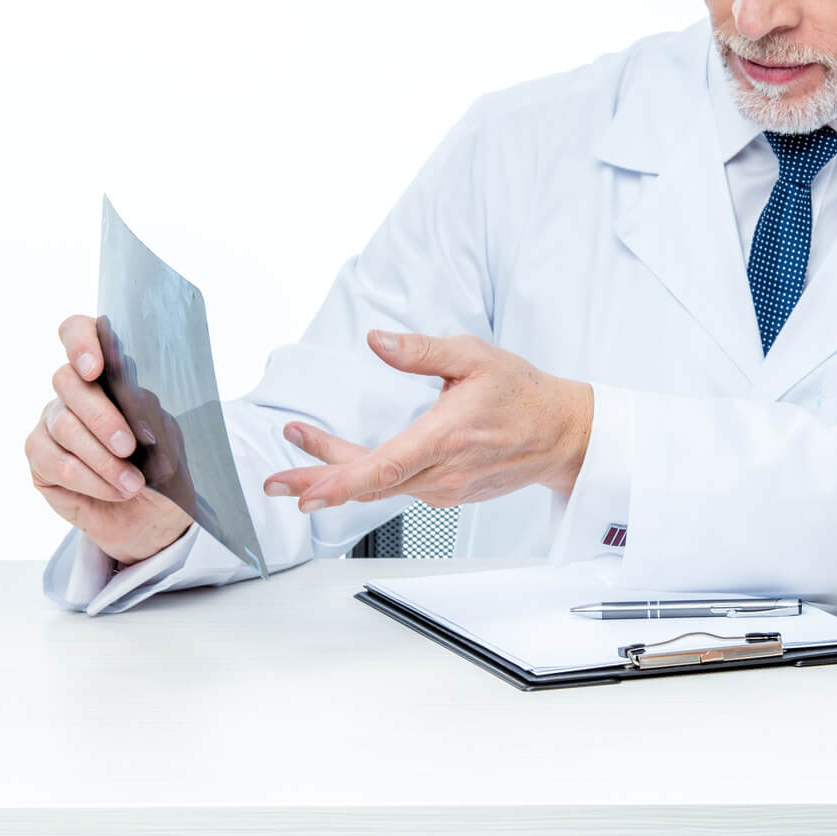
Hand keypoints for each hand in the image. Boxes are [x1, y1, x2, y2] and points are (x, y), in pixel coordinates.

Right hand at [24, 314, 192, 564]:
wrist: (154, 517)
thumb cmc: (160, 468)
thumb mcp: (167, 437)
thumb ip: (148, 412)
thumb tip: (134, 400)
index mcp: (108, 372)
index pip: (78, 332)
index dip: (80, 341)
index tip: (94, 367)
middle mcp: (74, 391)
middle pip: (68, 382)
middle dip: (102, 417)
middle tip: (129, 447)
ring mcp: (51, 422)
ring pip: (63, 426)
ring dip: (102, 459)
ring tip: (133, 483)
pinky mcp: (39, 457)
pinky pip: (54, 462)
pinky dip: (89, 479)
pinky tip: (115, 491)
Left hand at [263, 331, 593, 511]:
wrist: (562, 434)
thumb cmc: (523, 394)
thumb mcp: (476, 357)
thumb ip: (422, 351)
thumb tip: (378, 341)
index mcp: (445, 439)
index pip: (380, 469)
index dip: (334, 481)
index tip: (300, 489)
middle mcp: (441, 474)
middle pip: (367, 487)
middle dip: (314, 485)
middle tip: (273, 483)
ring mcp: (444, 490)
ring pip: (379, 490)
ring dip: (336, 477)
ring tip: (299, 458)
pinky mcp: (448, 494)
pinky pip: (397, 490)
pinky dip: (365, 481)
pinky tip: (345, 468)